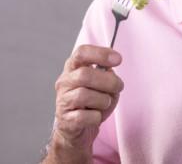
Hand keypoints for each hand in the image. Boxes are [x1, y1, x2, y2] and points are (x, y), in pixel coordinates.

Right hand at [45, 45, 123, 163]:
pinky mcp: (66, 119)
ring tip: (105, 103)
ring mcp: (63, 100)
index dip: (100, 53)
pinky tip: (96, 117)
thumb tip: (110, 73)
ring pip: (84, 95)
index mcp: (73, 68)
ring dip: (103, 100)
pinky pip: (84, 116)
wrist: (76, 129)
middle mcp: (65, 82)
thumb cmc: (91, 103)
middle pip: (84, 74)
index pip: (81, 53)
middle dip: (107, 81)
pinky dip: (96, 117)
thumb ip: (107, 76)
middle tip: (119, 86)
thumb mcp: (103, 86)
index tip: (118, 59)